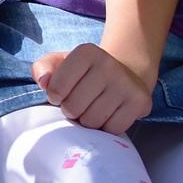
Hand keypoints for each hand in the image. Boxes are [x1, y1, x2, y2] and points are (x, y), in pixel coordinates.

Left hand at [35, 43, 153, 132]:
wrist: (126, 74)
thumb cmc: (85, 73)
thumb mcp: (60, 63)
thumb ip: (42, 68)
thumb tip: (43, 82)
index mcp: (86, 52)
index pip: (56, 88)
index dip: (55, 97)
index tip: (61, 94)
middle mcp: (108, 65)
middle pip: (73, 107)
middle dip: (71, 111)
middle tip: (78, 104)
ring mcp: (126, 84)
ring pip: (92, 121)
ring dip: (88, 121)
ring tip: (93, 108)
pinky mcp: (140, 102)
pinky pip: (112, 129)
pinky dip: (106, 128)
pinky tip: (108, 114)